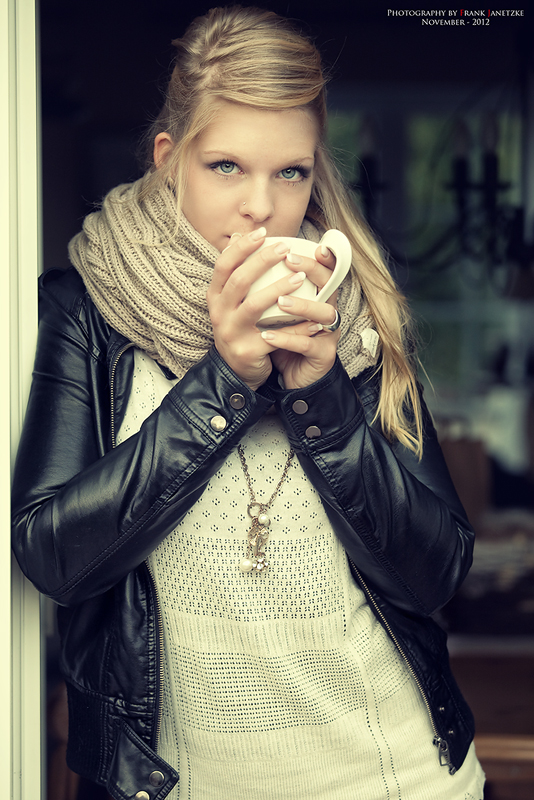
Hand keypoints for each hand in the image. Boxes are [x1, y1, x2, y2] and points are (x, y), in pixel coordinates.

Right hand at [207, 228, 310, 389]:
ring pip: (255, 305)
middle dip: (262, 261)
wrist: (236, 371)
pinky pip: (275, 336)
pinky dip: (297, 328)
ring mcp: (231, 333)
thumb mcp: (231, 301)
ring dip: (279, 289)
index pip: (223, 265)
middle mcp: (219, 313)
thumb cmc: (240, 328)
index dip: (242, 248)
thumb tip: (238, 236)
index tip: (263, 233)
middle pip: (239, 281)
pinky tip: (314, 321)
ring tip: (300, 277)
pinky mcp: (247, 351)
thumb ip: (236, 272)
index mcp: (215, 297)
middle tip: (285, 248)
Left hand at [262, 245, 340, 389]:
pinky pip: (307, 345)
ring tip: (281, 301)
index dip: (320, 256)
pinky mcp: (322, 356)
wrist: (294, 378)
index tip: (307, 242)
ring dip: (302, 305)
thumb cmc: (281, 338)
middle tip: (289, 260)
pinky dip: (287, 339)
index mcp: (316, 297)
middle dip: (310, 269)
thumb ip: (260, 282)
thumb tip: (237, 246)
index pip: (324, 269)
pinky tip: (268, 335)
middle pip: (328, 283)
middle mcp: (326, 311)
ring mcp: (327, 334)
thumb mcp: (270, 310)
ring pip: (323, 314)